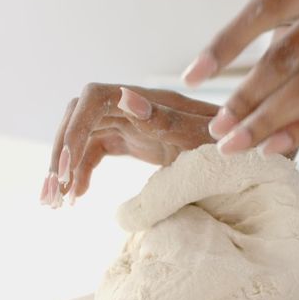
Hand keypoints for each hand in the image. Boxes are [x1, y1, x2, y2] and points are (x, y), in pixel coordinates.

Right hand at [40, 84, 218, 207]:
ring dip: (63, 169)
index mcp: (147, 99)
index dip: (73, 130)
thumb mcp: (199, 138)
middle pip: (78, 120)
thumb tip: (123, 95)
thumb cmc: (228, 145)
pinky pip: (94, 153)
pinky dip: (81, 174)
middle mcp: (132, 105)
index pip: (92, 100)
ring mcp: (129, 122)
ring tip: (53, 204)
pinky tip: (75, 198)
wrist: (247, 154)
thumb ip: (163, 119)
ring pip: (81, 140)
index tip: (65, 166)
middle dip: (60, 155)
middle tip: (51, 193)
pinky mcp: (130, 139)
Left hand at [181, 0, 298, 155]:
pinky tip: (277, 146)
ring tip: (238, 145)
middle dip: (246, 96)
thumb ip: (289, 27)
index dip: (227, 43)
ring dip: (270, 119)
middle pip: (289, 54)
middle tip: (217, 128)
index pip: (266, 7)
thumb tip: (233, 84)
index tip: (194, 75)